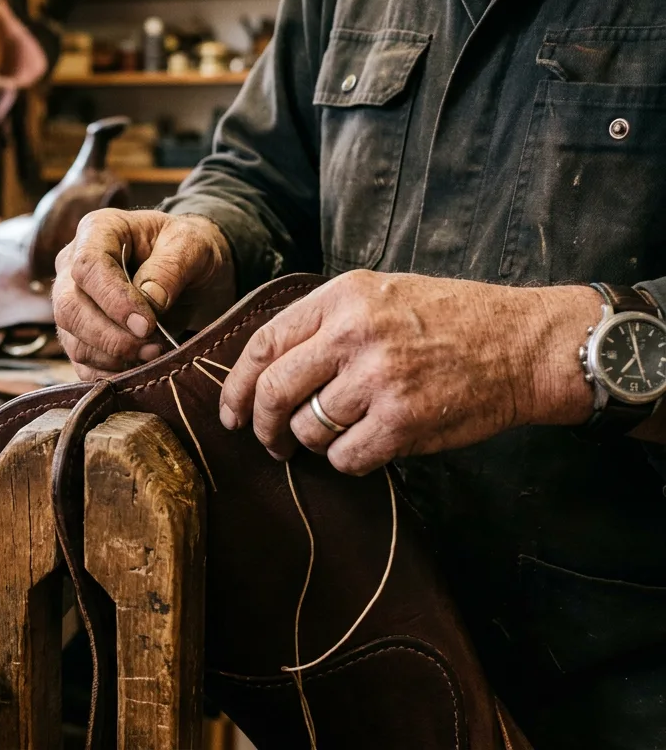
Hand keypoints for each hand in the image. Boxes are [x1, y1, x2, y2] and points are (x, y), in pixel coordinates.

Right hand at [52, 209, 234, 380]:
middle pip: (69, 308)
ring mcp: (71, 302)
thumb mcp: (191, 245)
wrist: (189, 270)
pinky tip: (138, 367)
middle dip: (110, 336)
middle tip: (152, 346)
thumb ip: (171, 267)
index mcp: (97, 231)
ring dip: (112, 357)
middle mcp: (72, 266)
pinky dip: (108, 373)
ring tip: (153, 353)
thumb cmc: (187, 250)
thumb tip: (151, 302)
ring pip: (72, 340)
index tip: (147, 324)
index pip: (87, 268)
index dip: (114, 300)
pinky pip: (80, 362)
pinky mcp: (78, 334)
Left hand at [217, 271, 602, 474]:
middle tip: (269, 441)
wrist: (523, 344)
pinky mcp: (402, 421)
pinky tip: (367, 447)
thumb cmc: (451, 321)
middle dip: (262, 425)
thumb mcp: (382, 295)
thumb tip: (266, 369)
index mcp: (343, 298)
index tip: (231, 413)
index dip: (238, 386)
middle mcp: (355, 334)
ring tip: (335, 436)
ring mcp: (378, 379)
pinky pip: (345, 457)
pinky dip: (348, 460)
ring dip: (312, 443)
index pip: (264, 344)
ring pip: (308, 428)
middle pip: (275, 391)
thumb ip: (326, 323)